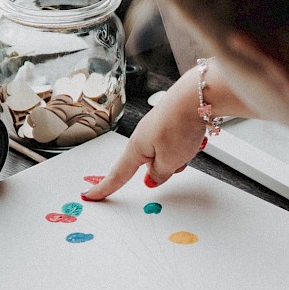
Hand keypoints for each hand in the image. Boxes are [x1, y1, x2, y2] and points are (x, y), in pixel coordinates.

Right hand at [82, 74, 204, 199]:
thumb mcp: (170, 162)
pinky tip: (195, 137)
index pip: (117, 175)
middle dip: (166, 168)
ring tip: (189, 146)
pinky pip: (177, 142)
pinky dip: (187, 143)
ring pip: (167, 154)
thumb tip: (153, 178)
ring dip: (180, 155)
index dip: (104, 188)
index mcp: (136, 148)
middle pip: (149, 164)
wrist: (197, 94)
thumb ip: (160, 174)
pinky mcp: (171, 120)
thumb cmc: (179, 123)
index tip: (91, 195)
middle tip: (177, 162)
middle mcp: (143, 136)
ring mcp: (157, 126)